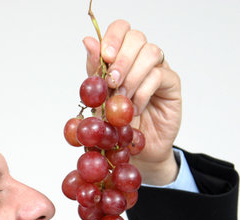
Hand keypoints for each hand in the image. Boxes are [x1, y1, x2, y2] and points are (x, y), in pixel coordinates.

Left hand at [83, 20, 181, 185]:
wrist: (135, 150)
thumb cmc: (116, 123)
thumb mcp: (98, 98)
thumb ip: (95, 72)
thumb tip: (88, 41)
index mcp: (121, 56)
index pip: (121, 30)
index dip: (113, 38)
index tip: (105, 57)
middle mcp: (141, 59)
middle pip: (136, 38)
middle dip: (121, 60)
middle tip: (112, 82)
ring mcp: (159, 69)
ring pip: (150, 53)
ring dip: (132, 76)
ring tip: (122, 99)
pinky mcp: (171, 84)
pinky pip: (159, 76)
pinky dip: (143, 92)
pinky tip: (134, 109)